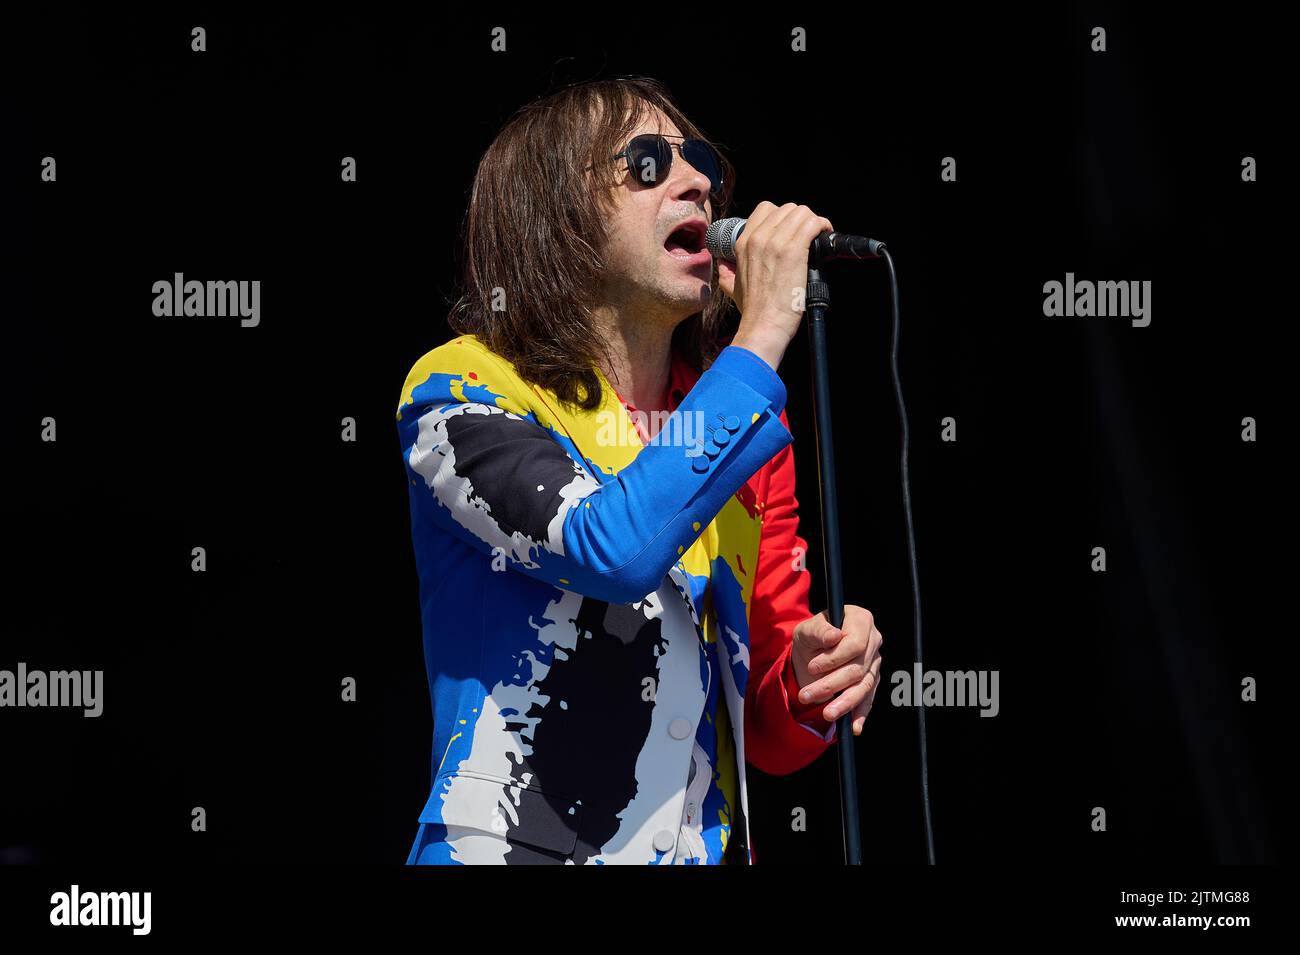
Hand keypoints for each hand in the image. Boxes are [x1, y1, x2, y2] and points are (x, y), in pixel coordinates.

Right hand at [717, 201, 833, 370]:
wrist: (763, 325)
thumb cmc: (753, 311)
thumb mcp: (731, 288)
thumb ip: (726, 274)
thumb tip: (724, 267)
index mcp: (744, 243)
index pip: (766, 209)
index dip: (783, 217)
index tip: (793, 231)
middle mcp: (758, 238)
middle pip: (787, 209)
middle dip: (801, 219)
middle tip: (809, 235)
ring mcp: (776, 243)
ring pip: (801, 212)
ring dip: (814, 221)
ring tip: (819, 235)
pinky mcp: (793, 251)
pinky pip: (812, 223)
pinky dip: (822, 226)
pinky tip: (825, 234)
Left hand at [790, 605, 882, 736]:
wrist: (812, 653)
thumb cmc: (811, 637)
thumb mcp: (806, 630)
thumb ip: (819, 630)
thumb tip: (834, 636)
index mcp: (860, 620)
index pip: (855, 643)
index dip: (834, 658)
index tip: (812, 667)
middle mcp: (873, 641)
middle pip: (858, 668)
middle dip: (831, 684)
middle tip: (806, 695)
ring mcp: (874, 663)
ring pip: (863, 687)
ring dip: (844, 703)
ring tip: (826, 714)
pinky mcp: (871, 681)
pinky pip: (868, 700)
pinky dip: (860, 715)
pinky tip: (853, 728)